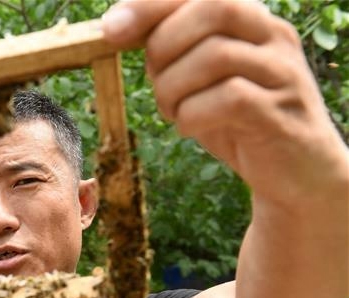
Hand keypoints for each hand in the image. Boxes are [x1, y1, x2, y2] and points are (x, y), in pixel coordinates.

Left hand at [102, 0, 347, 204]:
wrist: (296, 172)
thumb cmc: (238, 121)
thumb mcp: (200, 80)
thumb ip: (171, 51)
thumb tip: (116, 27)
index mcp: (252, 21)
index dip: (150, 5)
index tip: (111, 29)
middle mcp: (274, 38)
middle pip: (213, 9)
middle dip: (165, 46)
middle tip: (157, 83)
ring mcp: (282, 74)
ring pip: (216, 55)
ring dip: (174, 88)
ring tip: (174, 111)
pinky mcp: (280, 114)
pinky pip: (230, 98)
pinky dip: (193, 115)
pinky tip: (190, 127)